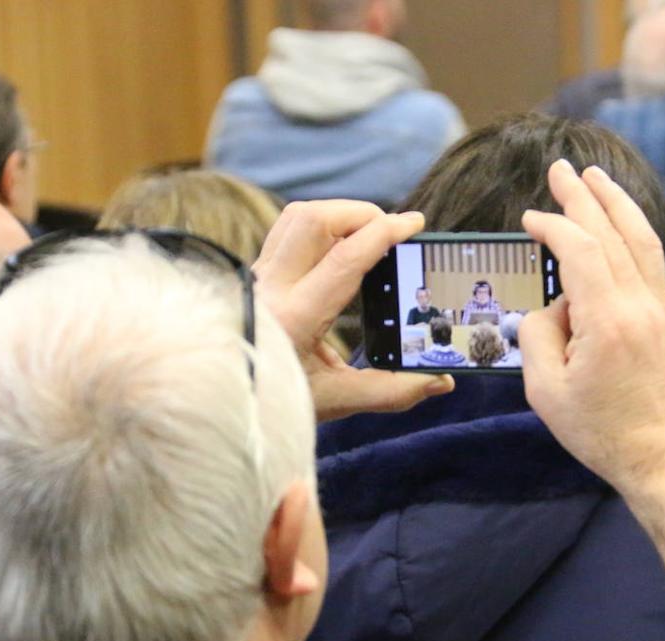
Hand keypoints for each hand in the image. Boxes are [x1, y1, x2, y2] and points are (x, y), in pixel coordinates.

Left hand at [253, 201, 453, 421]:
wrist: (223, 399)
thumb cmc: (275, 402)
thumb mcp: (337, 401)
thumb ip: (392, 391)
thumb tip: (442, 382)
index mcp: (294, 318)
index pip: (344, 258)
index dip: (384, 233)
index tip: (414, 223)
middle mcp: (270, 288)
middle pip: (315, 219)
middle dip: (361, 213)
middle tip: (392, 231)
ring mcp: (258, 276)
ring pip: (298, 217)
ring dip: (339, 215)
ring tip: (370, 234)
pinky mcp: (255, 274)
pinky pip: (287, 231)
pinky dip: (320, 227)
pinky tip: (340, 246)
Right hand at [519, 160, 664, 494]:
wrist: (662, 458)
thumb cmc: (601, 432)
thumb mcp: (546, 392)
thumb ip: (538, 336)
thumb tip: (550, 308)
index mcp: (607, 321)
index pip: (579, 251)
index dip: (553, 226)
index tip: (531, 218)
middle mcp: (640, 306)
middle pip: (611, 234)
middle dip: (583, 197)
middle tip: (561, 168)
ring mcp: (661, 311)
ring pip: (640, 241)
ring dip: (616, 204)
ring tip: (595, 178)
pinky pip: (652, 262)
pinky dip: (634, 233)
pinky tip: (622, 224)